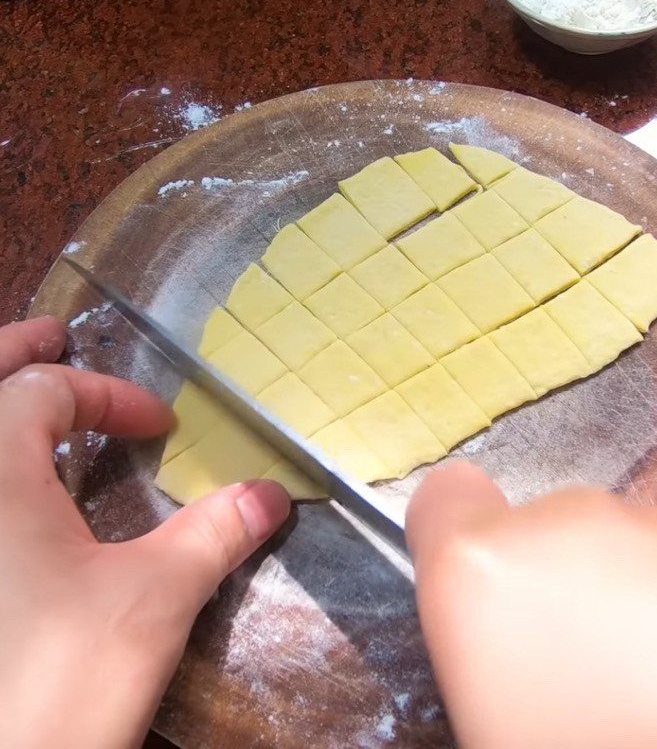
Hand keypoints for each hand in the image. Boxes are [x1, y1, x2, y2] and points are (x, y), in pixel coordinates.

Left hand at [0, 317, 290, 748]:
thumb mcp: (151, 600)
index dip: (110, 397)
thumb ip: (215, 534)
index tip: (160, 427)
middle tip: (52, 333)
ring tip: (24, 385)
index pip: (46, 392)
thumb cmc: (55, 681)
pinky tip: (25, 489)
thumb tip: (272, 494)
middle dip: (15, 352)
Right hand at [407, 462, 656, 748]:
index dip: (455, 533)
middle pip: (538, 534)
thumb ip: (479, 648)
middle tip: (587, 674)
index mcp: (482, 570)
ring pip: (618, 547)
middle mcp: (565, 525)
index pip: (443, 497)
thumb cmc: (595, 748)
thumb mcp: (491, 726)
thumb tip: (502, 633)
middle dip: (556, 586)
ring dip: (628, 596)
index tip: (485, 589)